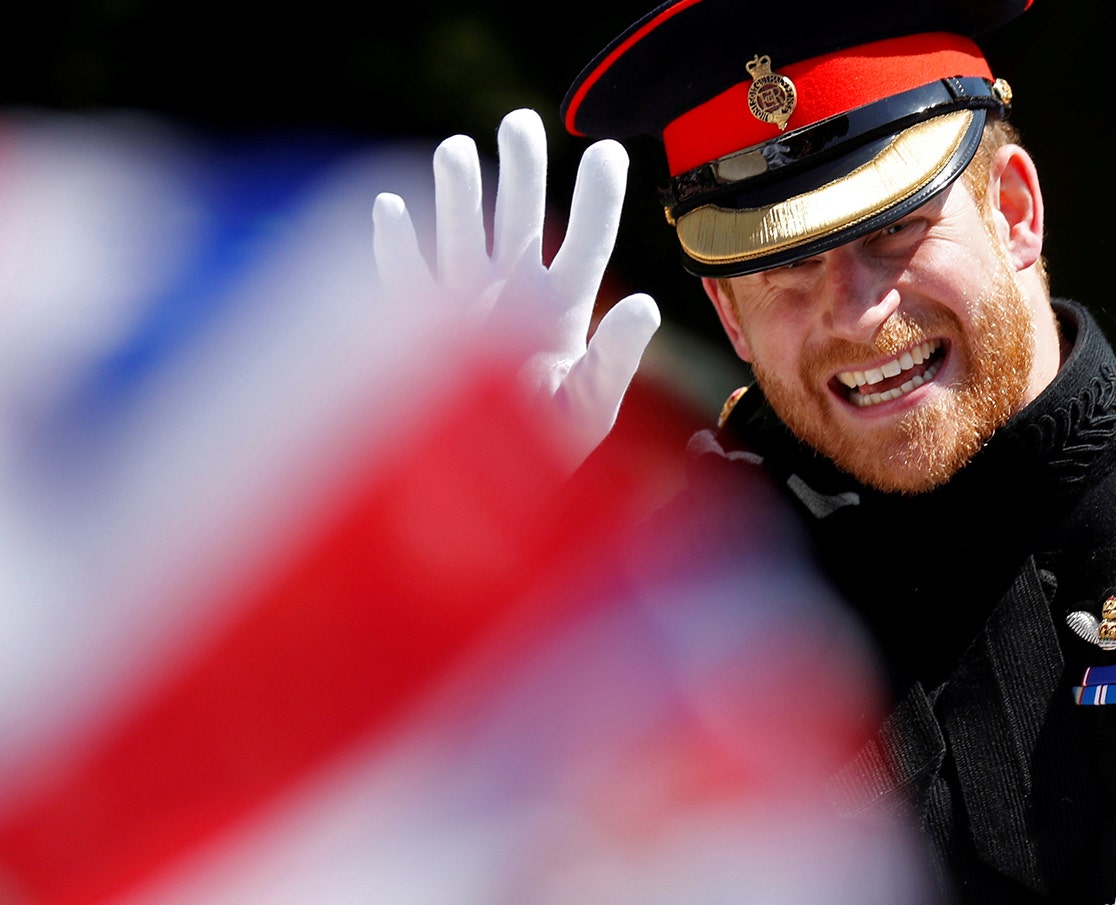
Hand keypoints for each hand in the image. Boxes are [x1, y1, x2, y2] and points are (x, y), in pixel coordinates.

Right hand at [371, 109, 660, 469]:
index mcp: (564, 310)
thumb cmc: (551, 451)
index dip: (598, 196)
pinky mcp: (422, 331)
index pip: (586, 241)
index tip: (609, 149)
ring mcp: (467, 310)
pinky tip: (390, 209)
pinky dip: (395, 245)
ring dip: (459, 195)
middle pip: (520, 218)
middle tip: (521, 121)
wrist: (492, 495)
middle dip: (519, 169)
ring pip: (462, 235)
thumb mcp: (592, 405)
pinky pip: (404, 278)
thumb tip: (650, 304)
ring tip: (458, 149)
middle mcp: (515, 298)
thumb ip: (617, 355)